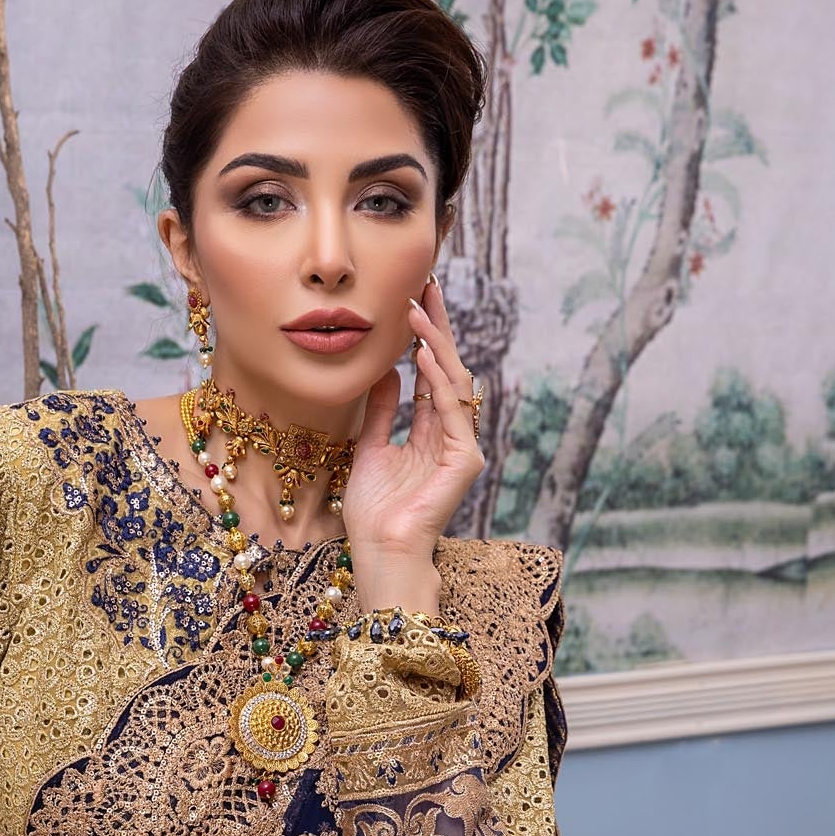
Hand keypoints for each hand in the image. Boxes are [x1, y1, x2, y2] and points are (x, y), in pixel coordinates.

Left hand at [341, 269, 484, 561]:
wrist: (380, 550)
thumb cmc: (373, 511)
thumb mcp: (369, 448)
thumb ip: (382, 411)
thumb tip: (387, 372)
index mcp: (430, 433)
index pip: (431, 375)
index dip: (423, 338)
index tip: (412, 300)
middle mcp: (450, 435)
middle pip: (448, 369)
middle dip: (437, 327)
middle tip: (426, 285)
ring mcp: (461, 446)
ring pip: (453, 382)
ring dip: (435, 343)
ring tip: (417, 309)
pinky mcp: (465, 459)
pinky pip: (451, 409)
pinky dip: (437, 380)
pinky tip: (421, 353)